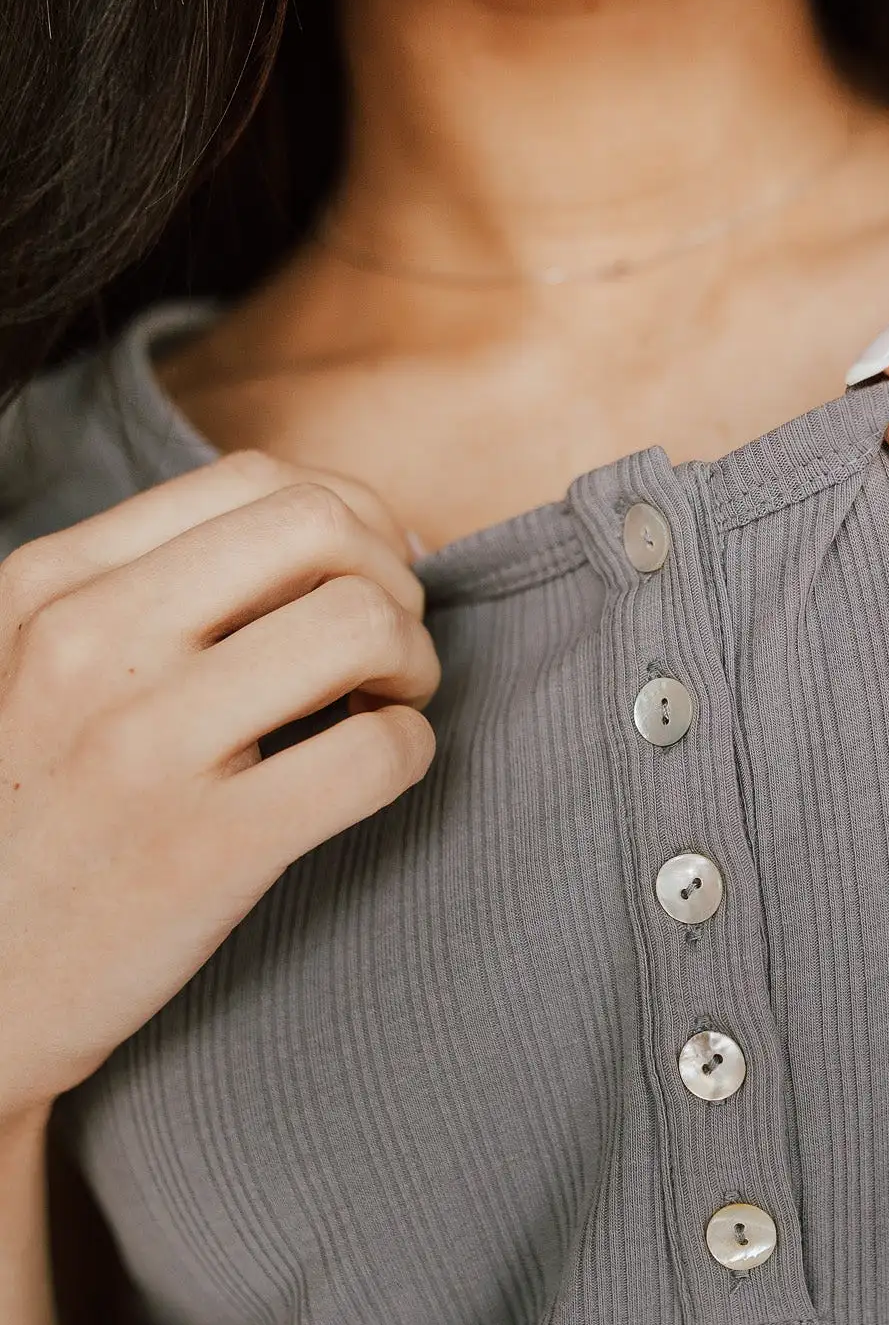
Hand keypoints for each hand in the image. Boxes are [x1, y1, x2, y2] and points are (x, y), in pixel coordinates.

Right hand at [0, 451, 439, 1128]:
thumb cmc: (39, 818)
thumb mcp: (45, 668)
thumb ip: (159, 588)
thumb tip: (355, 527)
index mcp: (52, 586)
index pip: (258, 479)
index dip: (352, 519)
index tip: (363, 581)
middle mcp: (89, 645)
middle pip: (323, 526)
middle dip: (392, 578)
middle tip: (387, 648)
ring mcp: (146, 745)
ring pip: (362, 623)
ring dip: (413, 661)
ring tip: (383, 706)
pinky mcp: (207, 846)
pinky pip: (377, 753)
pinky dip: (410, 751)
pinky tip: (373, 771)